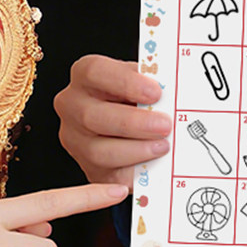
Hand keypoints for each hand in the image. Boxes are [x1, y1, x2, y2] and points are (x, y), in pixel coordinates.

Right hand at [56, 54, 170, 185]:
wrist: (133, 128)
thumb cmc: (137, 98)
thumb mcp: (141, 84)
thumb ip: (151, 86)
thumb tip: (173, 93)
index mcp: (85, 75)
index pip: (95, 72)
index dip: (126, 82)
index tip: (155, 92)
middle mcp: (73, 105)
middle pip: (93, 115)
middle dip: (133, 122)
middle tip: (164, 125)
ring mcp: (77, 139)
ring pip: (98, 151)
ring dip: (135, 150)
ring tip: (162, 146)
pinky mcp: (90, 167)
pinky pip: (109, 174)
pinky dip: (133, 171)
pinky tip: (153, 165)